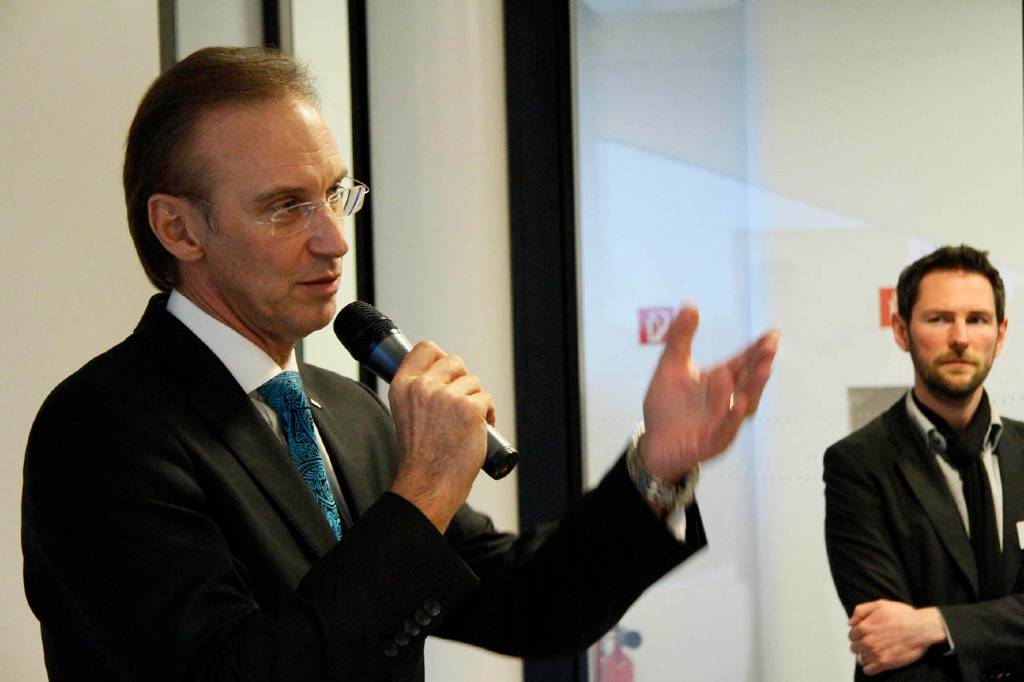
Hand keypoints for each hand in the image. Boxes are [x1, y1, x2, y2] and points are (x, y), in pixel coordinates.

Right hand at [387, 340, 494, 532]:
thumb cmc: (421, 455)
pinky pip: (487, 399)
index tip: (446, 374)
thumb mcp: (406, 413)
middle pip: (454, 361)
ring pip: (473, 382)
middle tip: (457, 406)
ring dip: (476, 400)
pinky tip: (478, 429)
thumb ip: (419, 390)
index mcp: (403, 386)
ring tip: (466, 423)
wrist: (427, 484)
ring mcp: (446, 397)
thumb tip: (442, 372)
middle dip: (461, 381)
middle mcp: (423, 387)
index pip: (425, 348)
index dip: (440, 358)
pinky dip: (488, 414)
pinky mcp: (469, 409)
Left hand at [640, 305, 777, 481]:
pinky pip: (725, 429)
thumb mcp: (671, 366)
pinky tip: (737, 403)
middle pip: (749, 381)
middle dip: (761, 364)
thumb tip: (689, 304)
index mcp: (722, 381)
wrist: (655, 442)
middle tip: (770, 347)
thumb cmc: (668, 405)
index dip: (758, 349)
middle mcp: (728, 400)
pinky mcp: (713, 441)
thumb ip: (680, 337)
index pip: (744, 362)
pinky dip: (732, 416)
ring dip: (753, 387)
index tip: (772, 334)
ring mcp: (724, 422)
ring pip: (742, 405)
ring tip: (762, 367)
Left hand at [849, 600, 946, 675]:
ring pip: (861, 659)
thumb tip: (850, 622)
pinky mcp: (885, 663)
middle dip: (861, 645)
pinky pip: (868, 670)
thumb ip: (860, 611)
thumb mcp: (879, 604)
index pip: (852, 635)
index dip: (858, 635)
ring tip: (875, 652)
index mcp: (864, 627)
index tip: (866, 635)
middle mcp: (867, 641)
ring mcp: (876, 653)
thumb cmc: (903, 616)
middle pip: (854, 648)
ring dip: (866, 656)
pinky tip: (876, 662)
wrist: (921, 628)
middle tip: (871, 643)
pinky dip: (870, 668)